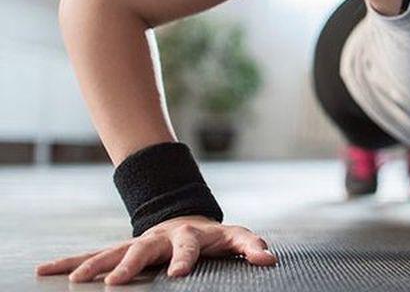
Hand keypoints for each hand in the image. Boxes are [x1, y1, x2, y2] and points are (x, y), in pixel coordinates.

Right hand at [35, 215, 276, 284]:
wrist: (187, 220)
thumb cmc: (215, 237)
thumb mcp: (237, 238)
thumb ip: (251, 247)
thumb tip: (269, 259)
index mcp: (189, 235)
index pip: (189, 246)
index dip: (185, 259)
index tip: (178, 275)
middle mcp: (160, 238)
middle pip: (143, 249)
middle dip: (130, 265)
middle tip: (116, 282)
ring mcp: (138, 243)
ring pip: (113, 252)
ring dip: (95, 266)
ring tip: (77, 281)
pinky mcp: (121, 250)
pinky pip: (93, 256)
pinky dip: (71, 263)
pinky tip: (46, 271)